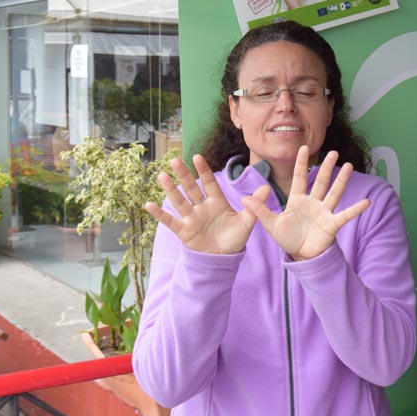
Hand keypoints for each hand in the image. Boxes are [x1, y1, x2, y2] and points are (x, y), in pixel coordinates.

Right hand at [145, 155, 267, 254]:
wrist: (223, 258)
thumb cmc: (234, 238)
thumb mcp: (247, 222)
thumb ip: (255, 204)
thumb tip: (268, 187)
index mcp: (217, 202)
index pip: (209, 184)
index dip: (203, 171)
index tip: (197, 157)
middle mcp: (202, 207)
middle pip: (191, 188)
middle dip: (183, 175)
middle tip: (174, 159)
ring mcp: (191, 218)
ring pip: (179, 201)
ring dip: (170, 189)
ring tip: (161, 176)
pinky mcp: (184, 231)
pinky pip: (170, 221)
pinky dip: (159, 214)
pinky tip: (148, 205)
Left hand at [240, 146, 369, 260]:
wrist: (300, 255)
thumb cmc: (287, 237)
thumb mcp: (271, 224)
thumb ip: (260, 211)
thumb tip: (243, 199)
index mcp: (297, 200)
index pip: (300, 177)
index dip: (301, 163)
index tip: (303, 147)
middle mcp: (313, 202)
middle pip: (320, 181)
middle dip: (326, 167)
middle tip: (333, 151)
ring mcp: (324, 212)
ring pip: (334, 193)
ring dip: (341, 180)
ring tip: (349, 166)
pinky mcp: (332, 224)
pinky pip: (345, 215)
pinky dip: (356, 209)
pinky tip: (366, 202)